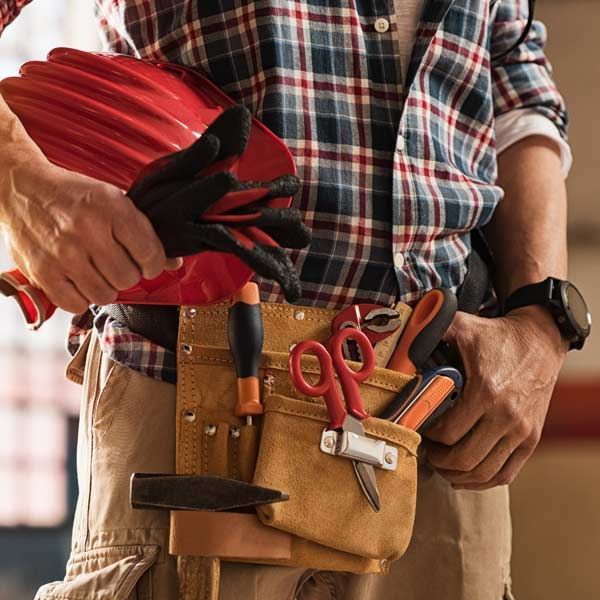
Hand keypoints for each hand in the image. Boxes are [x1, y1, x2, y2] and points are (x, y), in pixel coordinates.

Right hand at [1, 160, 181, 313]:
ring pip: (105, 295)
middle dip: (128, 275)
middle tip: (118, 265)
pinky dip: (81, 298)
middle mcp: (87, 230)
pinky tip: (79, 281)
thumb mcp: (113, 200)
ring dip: (105, 288)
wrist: (22, 187)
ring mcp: (64, 253)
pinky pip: (76, 304)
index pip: (150, 254)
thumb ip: (144, 232)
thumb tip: (173, 263)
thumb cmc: (72, 196)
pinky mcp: (43, 271)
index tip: (148, 264)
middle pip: (128, 278)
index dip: (154, 264)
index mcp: (111, 208)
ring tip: (97, 272)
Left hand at [424, 306, 566, 489]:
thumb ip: (431, 330)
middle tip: (428, 452)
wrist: (540, 340)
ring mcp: (522, 431)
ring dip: (458, 475)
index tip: (419, 430)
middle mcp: (506, 416)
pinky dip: (483, 481)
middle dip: (439, 461)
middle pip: (464, 458)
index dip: (428, 437)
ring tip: (443, 465)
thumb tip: (403, 338)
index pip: (448, 433)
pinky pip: (506, 473)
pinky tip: (467, 475)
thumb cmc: (498, 336)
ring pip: (484, 472)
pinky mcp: (532, 438)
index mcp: (486, 392)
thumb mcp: (463, 326)